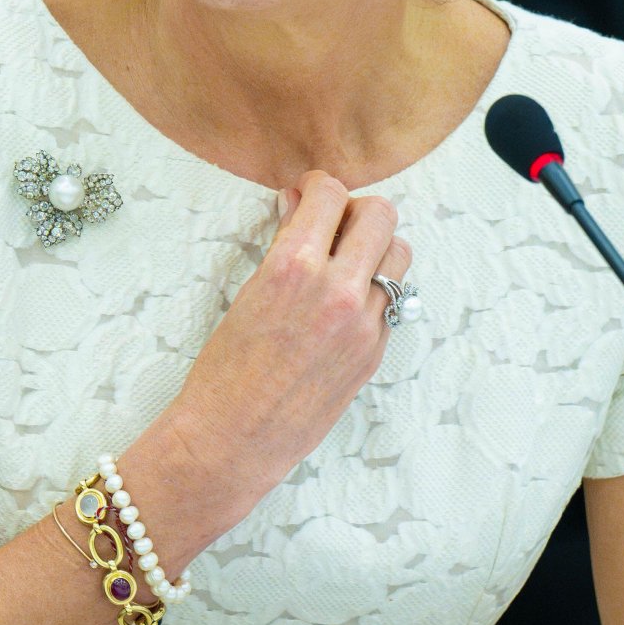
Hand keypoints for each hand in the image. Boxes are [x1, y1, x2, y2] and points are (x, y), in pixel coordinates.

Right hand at [166, 169, 410, 509]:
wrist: (233, 438)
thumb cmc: (224, 370)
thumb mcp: (247, 293)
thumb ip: (283, 245)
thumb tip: (298, 205)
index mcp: (294, 267)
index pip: (331, 194)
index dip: (318, 186)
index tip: (309, 193)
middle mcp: (338, 290)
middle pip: (381, 215)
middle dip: (355, 211)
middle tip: (332, 225)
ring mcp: (363, 323)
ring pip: (398, 255)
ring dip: (375, 247)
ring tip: (344, 262)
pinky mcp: (374, 351)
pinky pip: (391, 298)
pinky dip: (374, 289)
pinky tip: (343, 303)